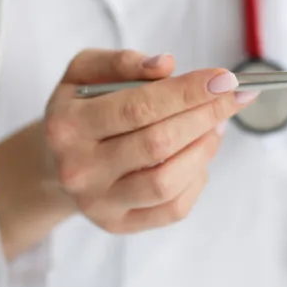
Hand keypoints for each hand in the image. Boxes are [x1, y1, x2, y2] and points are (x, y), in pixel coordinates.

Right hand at [41, 50, 256, 234]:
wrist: (53, 162)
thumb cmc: (80, 108)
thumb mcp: (84, 72)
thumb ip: (121, 61)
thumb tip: (165, 66)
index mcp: (68, 126)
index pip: (138, 108)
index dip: (187, 92)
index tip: (225, 78)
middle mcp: (79, 169)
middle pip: (158, 143)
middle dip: (205, 116)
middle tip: (233, 96)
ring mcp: (99, 203)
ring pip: (167, 182)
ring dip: (203, 149)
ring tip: (216, 125)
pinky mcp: (119, 225)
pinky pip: (172, 209)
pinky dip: (196, 179)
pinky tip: (200, 155)